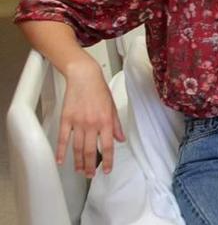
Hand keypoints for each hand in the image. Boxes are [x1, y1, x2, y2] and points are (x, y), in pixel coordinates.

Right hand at [57, 60, 124, 176]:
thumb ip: (116, 125)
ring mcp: (78, 122)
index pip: (107, 146)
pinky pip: (63, 139)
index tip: (106, 170)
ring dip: (78, 162)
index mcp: (106, 121)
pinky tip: (61, 161)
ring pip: (77, 148)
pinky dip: (61, 151)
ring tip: (80, 171)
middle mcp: (92, 124)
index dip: (107, 160)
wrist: (84, 77)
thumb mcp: (113, 107)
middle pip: (90, 151)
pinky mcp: (66, 119)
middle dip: (91, 166)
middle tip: (90, 175)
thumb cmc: (99, 90)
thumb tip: (120, 139)